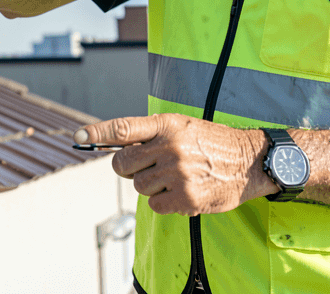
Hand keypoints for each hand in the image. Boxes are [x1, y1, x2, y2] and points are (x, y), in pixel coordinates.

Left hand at [76, 114, 274, 215]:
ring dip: (151, 185)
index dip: (97, 133)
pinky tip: (182, 191)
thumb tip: (114, 144)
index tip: (79, 136)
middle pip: (122, 164)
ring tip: (174, 177)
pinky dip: (164, 201)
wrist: (249, 161)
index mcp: (167, 125)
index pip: (123, 128)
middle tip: (146, 166)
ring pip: (138, 186)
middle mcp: (170, 147)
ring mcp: (177, 173)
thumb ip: (150, 134)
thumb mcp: (182, 126)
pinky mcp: (185, 197)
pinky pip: (154, 204)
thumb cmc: (211, 143)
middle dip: (128, 168)